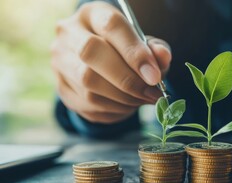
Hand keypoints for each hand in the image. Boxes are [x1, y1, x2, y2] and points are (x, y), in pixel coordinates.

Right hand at [51, 2, 171, 123]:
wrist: (101, 66)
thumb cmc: (127, 51)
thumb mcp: (145, 45)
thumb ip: (156, 49)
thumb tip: (162, 56)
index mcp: (93, 15)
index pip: (111, 26)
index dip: (134, 52)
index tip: (154, 76)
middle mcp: (69, 33)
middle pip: (91, 53)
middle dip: (127, 79)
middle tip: (152, 93)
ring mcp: (60, 61)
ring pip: (89, 83)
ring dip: (123, 97)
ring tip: (143, 99)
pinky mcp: (62, 88)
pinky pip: (88, 104)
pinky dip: (114, 108)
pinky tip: (128, 105)